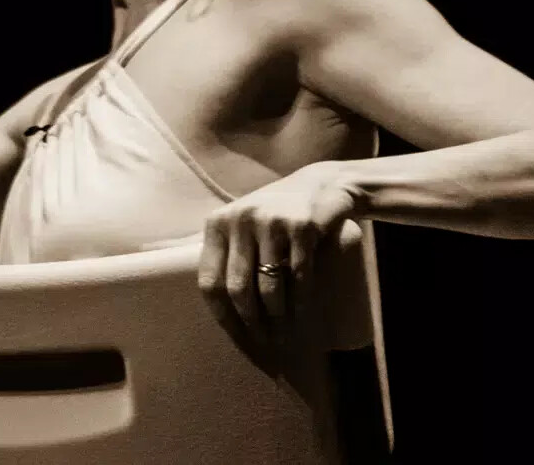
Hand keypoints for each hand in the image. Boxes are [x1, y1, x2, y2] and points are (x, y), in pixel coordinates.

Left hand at [198, 160, 357, 366]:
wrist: (324, 185)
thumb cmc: (278, 215)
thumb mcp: (245, 225)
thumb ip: (228, 254)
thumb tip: (219, 312)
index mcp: (218, 224)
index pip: (210, 281)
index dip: (223, 317)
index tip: (239, 341)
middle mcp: (239, 220)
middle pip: (238, 289)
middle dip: (253, 325)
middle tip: (267, 346)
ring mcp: (271, 221)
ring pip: (269, 287)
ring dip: (278, 320)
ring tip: (286, 338)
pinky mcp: (302, 226)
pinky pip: (299, 277)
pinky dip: (302, 304)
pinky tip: (305, 319)